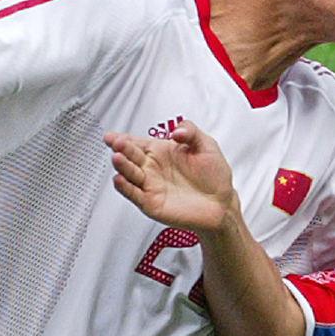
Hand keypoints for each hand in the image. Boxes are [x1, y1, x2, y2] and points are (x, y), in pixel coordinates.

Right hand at [104, 121, 236, 231]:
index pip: (138, 143)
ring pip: (130, 174)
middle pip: (132, 156)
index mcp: (162, 152)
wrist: (221, 204)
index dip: (124, 138)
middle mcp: (153, 168)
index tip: (113, 135)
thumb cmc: (213, 177)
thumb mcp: (206, 146)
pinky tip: (119, 179)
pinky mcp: (151, 203)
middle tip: (116, 142)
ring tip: (117, 157)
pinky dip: (126, 188)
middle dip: (122, 148)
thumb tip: (176, 131)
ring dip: (122, 166)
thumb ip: (191, 132)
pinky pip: (135, 195)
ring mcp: (151, 186)